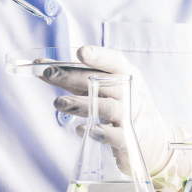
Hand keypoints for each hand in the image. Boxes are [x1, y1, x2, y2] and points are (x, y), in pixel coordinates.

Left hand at [40, 45, 191, 191]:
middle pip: (100, 82)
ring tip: (58, 103)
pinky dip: (99, 132)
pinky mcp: (128, 139)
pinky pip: (114, 135)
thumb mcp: (103, 86)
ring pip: (106, 107)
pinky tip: (82, 129)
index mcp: (126, 74)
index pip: (114, 61)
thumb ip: (74, 77)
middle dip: (72, 77)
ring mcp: (130, 116)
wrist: (152, 137)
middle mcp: (130, 92)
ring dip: (80, 104)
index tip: (81, 52)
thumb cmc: (119, 104)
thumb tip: (40, 66)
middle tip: (48, 74)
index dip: (98, 57)